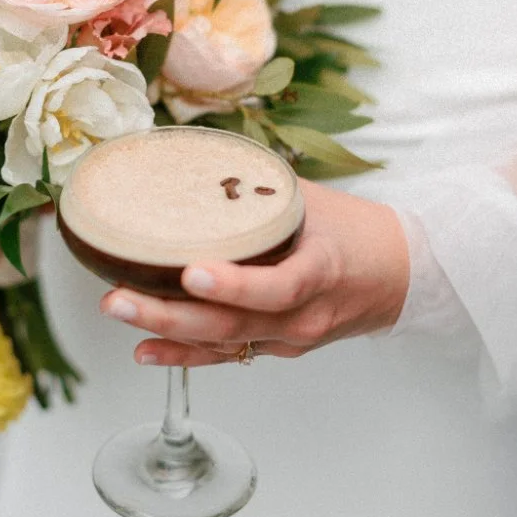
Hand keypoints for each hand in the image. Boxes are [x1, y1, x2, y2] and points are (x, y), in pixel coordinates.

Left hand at [99, 180, 410, 366]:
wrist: (398, 276)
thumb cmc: (354, 229)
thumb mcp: (311, 200)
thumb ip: (257, 189)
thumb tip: (194, 161)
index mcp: (321, 271)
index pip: (278, 288)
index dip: (233, 284)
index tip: (191, 272)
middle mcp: (303, 316)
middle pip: (234, 324)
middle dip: (170, 315)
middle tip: (119, 298)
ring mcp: (289, 339)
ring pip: (224, 343)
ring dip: (167, 333)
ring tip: (119, 312)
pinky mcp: (277, 348)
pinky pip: (227, 355)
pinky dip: (185, 355)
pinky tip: (145, 350)